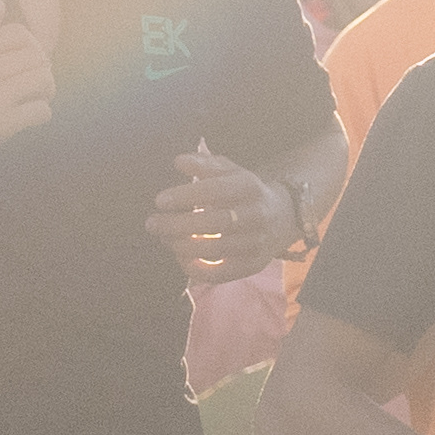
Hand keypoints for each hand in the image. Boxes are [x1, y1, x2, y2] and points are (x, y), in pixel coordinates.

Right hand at [0, 0, 54, 174]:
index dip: (31, 46)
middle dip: (41, 69)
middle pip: (38, 57)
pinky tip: (28, 117)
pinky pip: (41, 111)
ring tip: (34, 98)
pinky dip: (40, 114)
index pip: (20, 33)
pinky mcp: (3, 123)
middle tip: (34, 83)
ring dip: (45, 91)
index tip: (25, 60)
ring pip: (44, 81)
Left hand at [146, 138, 294, 280]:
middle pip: (214, 222)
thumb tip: (179, 161)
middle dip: (178, 224)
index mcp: (250, 187)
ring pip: (215, 249)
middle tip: (152, 223)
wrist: (283, 217)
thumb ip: (204, 164)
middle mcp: (257, 215)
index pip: (217, 191)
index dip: (186, 196)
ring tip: (164, 238)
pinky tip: (181, 257)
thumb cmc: (244, 191)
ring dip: (182, 246)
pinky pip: (221, 273)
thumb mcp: (230, 171)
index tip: (160, 200)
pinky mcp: (252, 265)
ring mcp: (257, 243)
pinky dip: (197, 269)